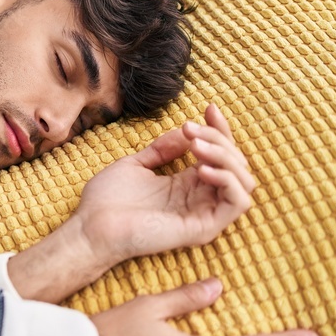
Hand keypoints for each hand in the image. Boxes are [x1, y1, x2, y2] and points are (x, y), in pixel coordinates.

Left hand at [76, 104, 256, 267]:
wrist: (91, 225)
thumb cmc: (107, 200)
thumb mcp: (136, 165)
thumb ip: (162, 150)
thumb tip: (186, 133)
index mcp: (186, 184)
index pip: (219, 155)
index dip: (219, 129)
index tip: (208, 108)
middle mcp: (200, 198)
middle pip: (236, 164)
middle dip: (219, 138)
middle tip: (191, 129)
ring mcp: (204, 214)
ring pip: (243, 181)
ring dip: (225, 156)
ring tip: (196, 146)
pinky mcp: (204, 228)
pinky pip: (237, 203)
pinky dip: (228, 180)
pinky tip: (201, 169)